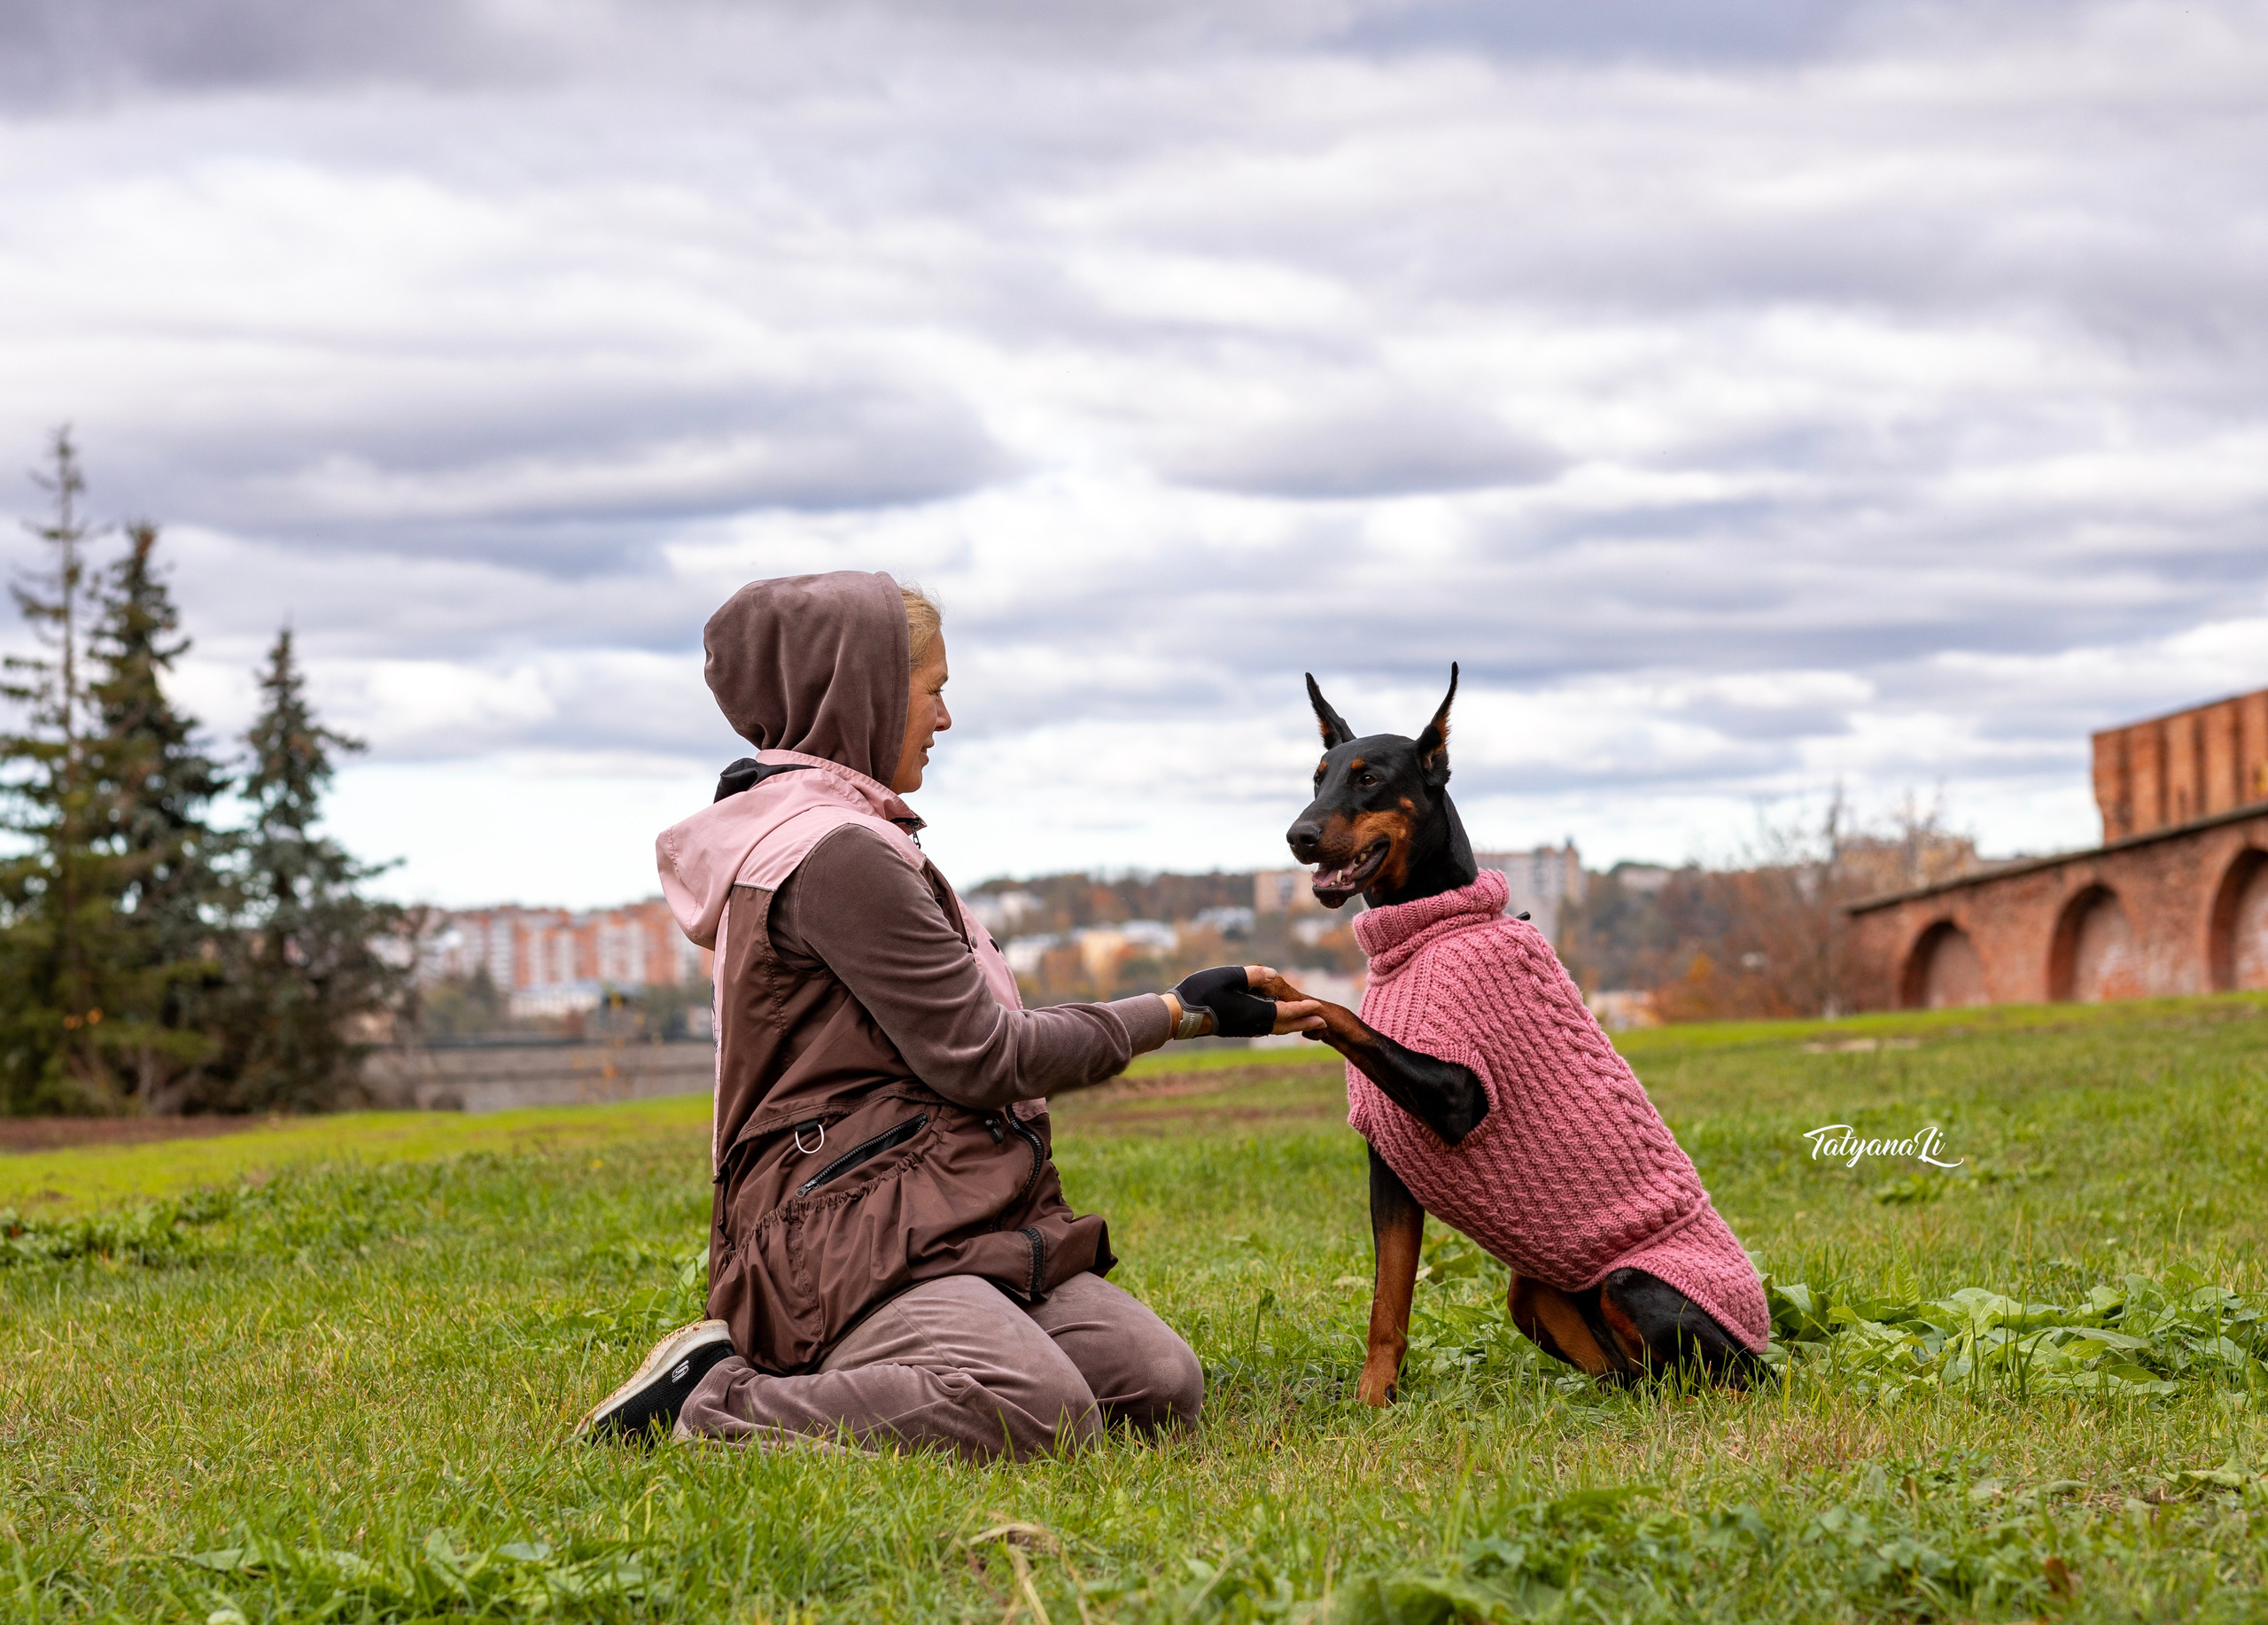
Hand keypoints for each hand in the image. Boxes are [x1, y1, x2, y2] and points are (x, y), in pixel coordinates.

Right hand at [1171, 965, 1323, 1038]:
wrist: (1177, 1016)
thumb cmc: (1200, 994)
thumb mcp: (1227, 977)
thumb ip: (1252, 975)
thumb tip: (1273, 974)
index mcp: (1253, 1012)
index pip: (1284, 1011)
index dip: (1302, 1008)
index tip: (1318, 1006)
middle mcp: (1251, 1024)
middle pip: (1284, 1025)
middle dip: (1304, 1022)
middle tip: (1323, 1021)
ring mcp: (1243, 1029)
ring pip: (1274, 1028)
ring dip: (1292, 1025)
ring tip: (1305, 1022)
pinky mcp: (1235, 1029)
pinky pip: (1263, 1028)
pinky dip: (1276, 1025)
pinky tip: (1275, 1022)